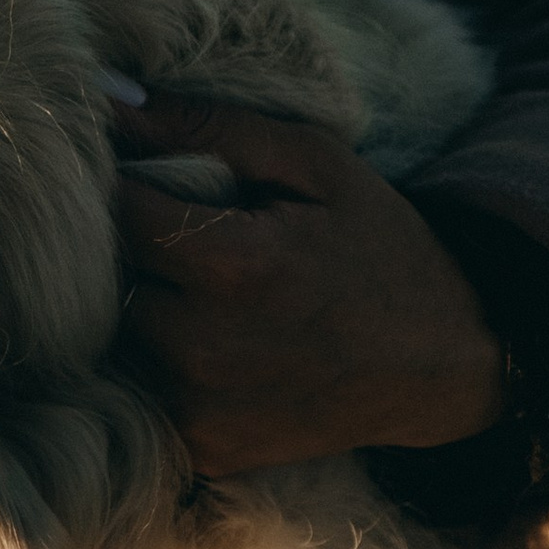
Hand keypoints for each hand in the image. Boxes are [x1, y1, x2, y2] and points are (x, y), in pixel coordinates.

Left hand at [113, 90, 506, 475]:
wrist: (442, 363)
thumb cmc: (379, 247)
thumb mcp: (314, 163)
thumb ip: (208, 126)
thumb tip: (106, 97)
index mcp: (235, 266)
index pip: (116, 210)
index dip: (127, 187)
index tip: (156, 182)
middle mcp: (204, 348)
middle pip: (109, 279)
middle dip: (137, 253)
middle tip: (191, 243)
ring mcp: (199, 409)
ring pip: (118, 337)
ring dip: (146, 309)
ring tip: (205, 295)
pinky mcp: (202, 450)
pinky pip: (143, 391)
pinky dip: (163, 365)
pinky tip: (214, 346)